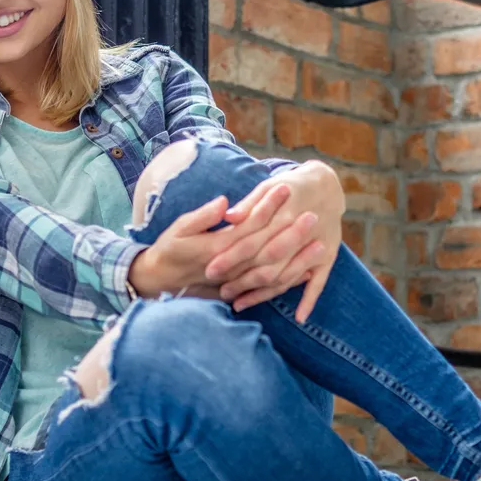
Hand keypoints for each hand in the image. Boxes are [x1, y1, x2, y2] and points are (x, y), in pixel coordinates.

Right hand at [127, 184, 319, 298]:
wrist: (159, 281)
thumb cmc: (169, 249)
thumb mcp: (179, 228)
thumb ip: (203, 217)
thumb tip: (226, 204)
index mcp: (216, 247)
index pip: (249, 225)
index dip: (268, 206)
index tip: (286, 188)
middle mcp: (230, 268)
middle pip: (268, 250)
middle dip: (292, 234)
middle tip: (314, 215)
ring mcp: (236, 283)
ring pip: (273, 274)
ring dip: (297, 260)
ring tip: (321, 244)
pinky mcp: (240, 292)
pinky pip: (269, 290)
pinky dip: (290, 283)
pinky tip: (309, 272)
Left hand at [205, 161, 344, 321]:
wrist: (328, 184)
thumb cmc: (290, 186)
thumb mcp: (268, 187)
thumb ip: (249, 203)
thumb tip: (229, 217)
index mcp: (282, 215)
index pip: (251, 241)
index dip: (230, 257)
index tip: (210, 269)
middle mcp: (300, 234)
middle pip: (267, 264)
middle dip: (242, 281)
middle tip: (222, 292)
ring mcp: (317, 247)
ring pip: (287, 277)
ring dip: (263, 294)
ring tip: (239, 304)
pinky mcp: (330, 256)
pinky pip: (319, 282)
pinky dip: (310, 300)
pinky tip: (299, 318)